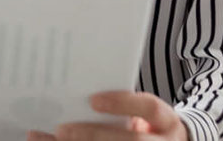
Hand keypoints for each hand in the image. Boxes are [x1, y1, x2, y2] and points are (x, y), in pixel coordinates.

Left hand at [26, 91, 187, 140]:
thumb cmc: (150, 122)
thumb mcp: (145, 109)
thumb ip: (124, 101)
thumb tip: (82, 86)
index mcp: (166, 121)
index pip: (150, 109)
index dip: (123, 103)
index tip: (93, 100)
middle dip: (94, 135)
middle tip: (63, 129)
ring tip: (56, 138)